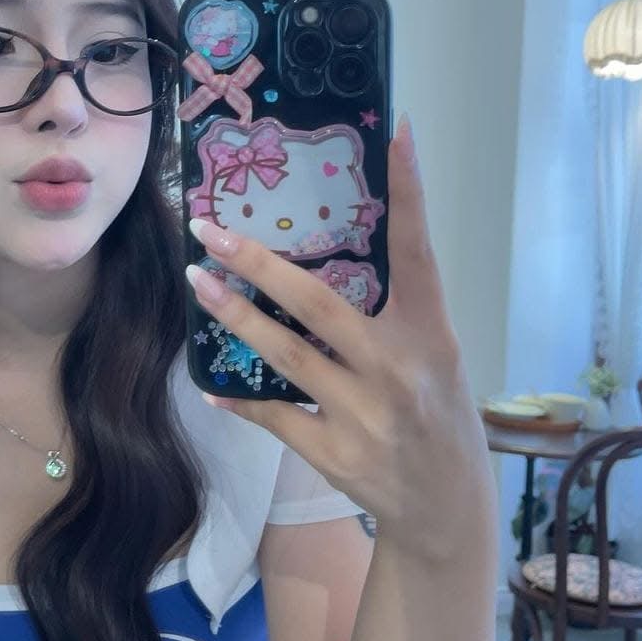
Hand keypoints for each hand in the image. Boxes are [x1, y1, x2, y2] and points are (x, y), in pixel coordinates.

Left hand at [185, 115, 493, 563]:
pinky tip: (210, 384)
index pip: (417, 251)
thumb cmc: (438, 415)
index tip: (396, 132)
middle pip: (319, 303)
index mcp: (431, 333)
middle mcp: (397, 368)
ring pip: (286, 355)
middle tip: (209, 230)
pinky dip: (240, 399)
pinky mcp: (335, 453)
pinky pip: (275, 416)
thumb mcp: (435, 354)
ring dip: (235, 317)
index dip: (408, 192)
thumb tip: (330, 252)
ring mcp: (364, 414)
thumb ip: (394, 310)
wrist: (445, 508)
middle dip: (259, 263)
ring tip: (195, 283)